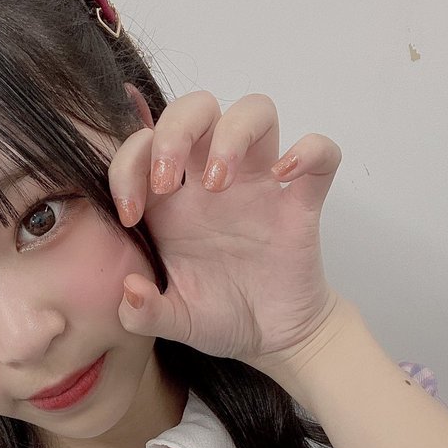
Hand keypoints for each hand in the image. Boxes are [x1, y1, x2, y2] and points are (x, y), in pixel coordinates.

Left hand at [109, 91, 343, 370]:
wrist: (272, 339)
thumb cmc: (221, 317)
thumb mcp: (173, 322)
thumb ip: (143, 313)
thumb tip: (129, 289)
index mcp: (173, 203)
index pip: (142, 146)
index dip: (127, 167)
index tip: (131, 216)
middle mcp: (214, 183)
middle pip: (196, 108)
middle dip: (174, 131)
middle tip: (167, 184)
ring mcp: (260, 188)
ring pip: (255, 112)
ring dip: (232, 134)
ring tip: (218, 183)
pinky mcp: (300, 203)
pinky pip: (320, 155)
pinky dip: (309, 152)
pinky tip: (284, 176)